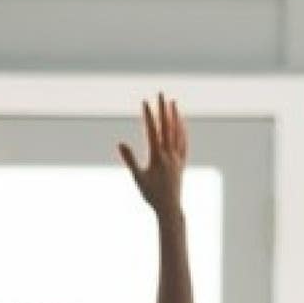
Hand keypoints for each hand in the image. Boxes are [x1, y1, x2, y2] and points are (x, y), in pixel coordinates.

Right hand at [117, 94, 188, 213]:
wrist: (170, 208)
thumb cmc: (151, 195)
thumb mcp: (137, 177)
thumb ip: (129, 159)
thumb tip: (120, 143)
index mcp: (157, 157)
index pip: (152, 131)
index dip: (148, 116)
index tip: (144, 102)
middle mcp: (170, 155)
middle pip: (167, 127)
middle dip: (163, 109)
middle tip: (160, 94)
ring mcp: (177, 158)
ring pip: (177, 133)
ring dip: (175, 116)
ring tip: (172, 102)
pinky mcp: (182, 162)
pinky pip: (184, 143)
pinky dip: (182, 131)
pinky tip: (181, 122)